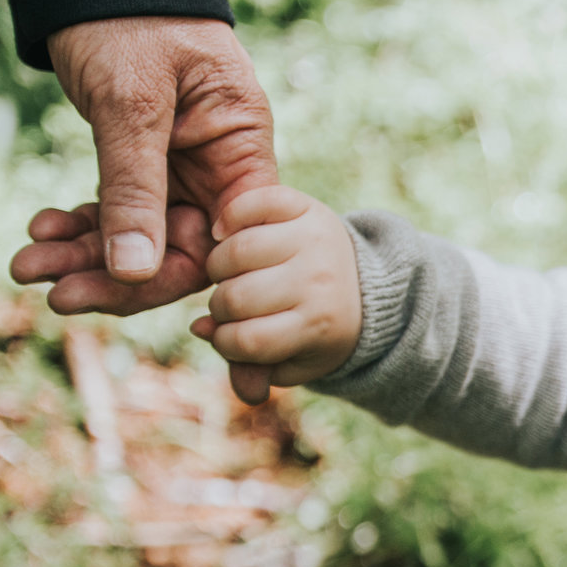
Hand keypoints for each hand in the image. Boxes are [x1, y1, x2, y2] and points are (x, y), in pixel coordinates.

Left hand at [11, 18, 278, 397]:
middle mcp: (221, 167)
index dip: (185, 278)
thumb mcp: (132, 104)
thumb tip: (135, 272)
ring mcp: (185, 167)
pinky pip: (119, 211)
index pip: (228, 238)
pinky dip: (81, 226)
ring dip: (85, 256)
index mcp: (242, 150)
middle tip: (56, 296)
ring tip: (27, 268)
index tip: (124, 296)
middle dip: (116, 276)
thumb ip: (136, 189)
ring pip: (143, 237)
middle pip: (183, 248)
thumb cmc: (130, 20)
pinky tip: (42, 229)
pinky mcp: (147, 162)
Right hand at [190, 186, 361, 389]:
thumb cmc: (317, 327)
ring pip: (237, 251)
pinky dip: (231, 214)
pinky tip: (225, 233)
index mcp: (319, 324)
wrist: (366, 287)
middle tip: (231, 302)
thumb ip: (249, 364)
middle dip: (221, 306)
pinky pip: (255, 202)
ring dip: (219, 265)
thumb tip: (199, 330)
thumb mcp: (294, 360)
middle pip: (237, 297)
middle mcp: (319, 281)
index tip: (230, 336)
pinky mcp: (306, 207)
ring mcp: (314, 240)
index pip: (247, 341)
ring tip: (229, 273)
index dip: (226, 343)